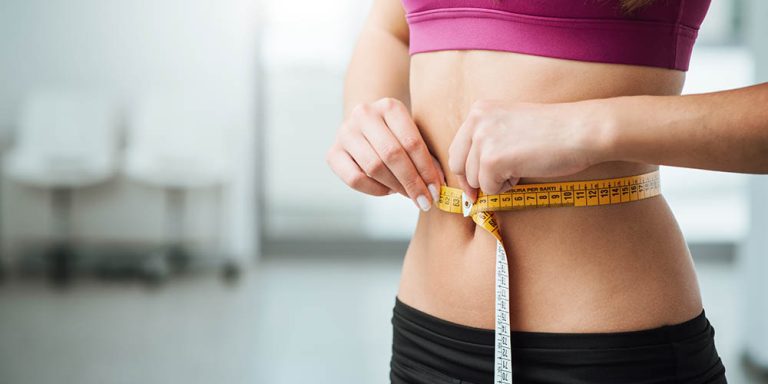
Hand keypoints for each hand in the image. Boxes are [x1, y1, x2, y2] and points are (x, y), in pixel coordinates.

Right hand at [326, 97, 446, 210]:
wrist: (365, 127)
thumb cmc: (397, 135)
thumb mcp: (413, 136)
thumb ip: (427, 157)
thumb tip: (438, 186)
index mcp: (389, 105)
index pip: (411, 141)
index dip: (426, 169)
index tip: (436, 190)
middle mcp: (363, 114)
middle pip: (392, 154)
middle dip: (412, 182)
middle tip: (425, 201)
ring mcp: (345, 132)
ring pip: (373, 167)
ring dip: (395, 187)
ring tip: (409, 195)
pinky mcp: (332, 153)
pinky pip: (355, 179)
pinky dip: (375, 190)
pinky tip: (389, 190)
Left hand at [448, 99, 604, 200]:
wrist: (580, 130)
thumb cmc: (553, 131)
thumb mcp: (510, 124)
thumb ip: (488, 140)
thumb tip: (469, 176)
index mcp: (479, 110)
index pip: (457, 148)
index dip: (465, 170)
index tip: (473, 185)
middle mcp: (476, 121)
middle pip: (458, 165)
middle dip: (473, 181)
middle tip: (492, 188)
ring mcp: (483, 140)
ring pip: (475, 180)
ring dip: (496, 182)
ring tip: (521, 167)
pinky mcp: (492, 160)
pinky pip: (489, 188)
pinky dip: (506, 188)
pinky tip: (524, 172)